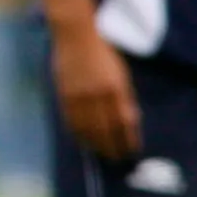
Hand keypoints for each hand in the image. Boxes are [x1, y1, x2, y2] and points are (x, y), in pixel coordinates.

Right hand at [51, 26, 140, 160]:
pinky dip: (79, 134)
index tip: (132, 151)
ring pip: (87, 128)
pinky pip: (72, 121)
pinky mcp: (64, 96)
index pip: (123, 122)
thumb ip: (124, 97)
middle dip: (112, 146)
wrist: (75, 37)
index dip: (128, 139)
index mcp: (115, 88)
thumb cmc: (103, 53)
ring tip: (101, 154)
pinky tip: (84, 141)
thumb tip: (129, 120)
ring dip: (95, 144)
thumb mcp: (121, 73)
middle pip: (105, 129)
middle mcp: (97, 95)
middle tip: (117, 159)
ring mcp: (78, 97)